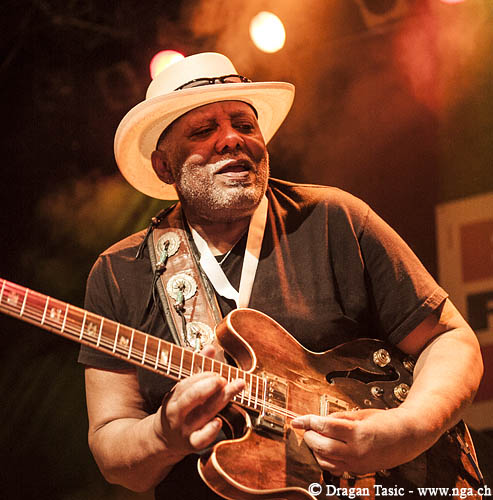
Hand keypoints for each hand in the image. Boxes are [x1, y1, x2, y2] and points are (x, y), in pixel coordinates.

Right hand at [154, 345, 244, 456]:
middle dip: (208, 386)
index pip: (186, 384)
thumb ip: (198, 366)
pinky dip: (209, 432)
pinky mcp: (193, 443)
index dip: (202, 377)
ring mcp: (185, 428)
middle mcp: (178, 412)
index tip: (216, 371)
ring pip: (202, 414)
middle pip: (192, 398)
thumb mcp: (182, 387)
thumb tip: (211, 348)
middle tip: (223, 378)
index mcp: (174, 397)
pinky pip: (201, 440)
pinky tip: (219, 421)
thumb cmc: (179, 407)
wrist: (164, 439)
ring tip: (234, 387)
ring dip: (220, 400)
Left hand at [291, 407, 432, 475]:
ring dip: (315, 448)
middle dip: (309, 435)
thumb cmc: (387, 422)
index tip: (297, 419)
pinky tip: (324, 448)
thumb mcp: (361, 413)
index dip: (308, 421)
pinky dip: (324, 458)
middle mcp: (357, 451)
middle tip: (307, 426)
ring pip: (325, 460)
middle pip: (321, 446)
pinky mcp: (358, 470)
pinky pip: (334, 467)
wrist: (408, 437)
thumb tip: (320, 420)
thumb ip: (339, 417)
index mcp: (358, 433)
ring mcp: (358, 464)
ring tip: (315, 436)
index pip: (325, 426)